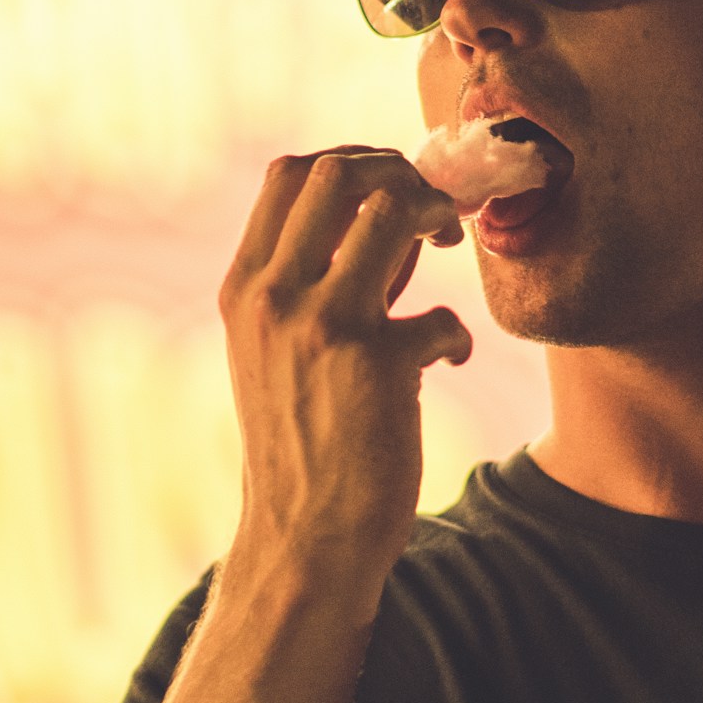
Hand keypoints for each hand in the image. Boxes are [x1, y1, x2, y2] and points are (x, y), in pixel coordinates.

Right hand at [219, 150, 470, 600]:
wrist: (302, 540)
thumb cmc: (303, 443)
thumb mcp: (280, 351)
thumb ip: (317, 281)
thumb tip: (388, 211)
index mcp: (244, 289)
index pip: (289, 173)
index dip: (356, 162)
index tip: (393, 192)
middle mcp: (272, 297)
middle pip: (338, 171)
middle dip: (401, 173)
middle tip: (434, 214)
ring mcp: (321, 327)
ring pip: (390, 207)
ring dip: (436, 218)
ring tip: (449, 254)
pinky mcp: (376, 367)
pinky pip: (442, 313)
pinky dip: (457, 334)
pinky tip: (450, 361)